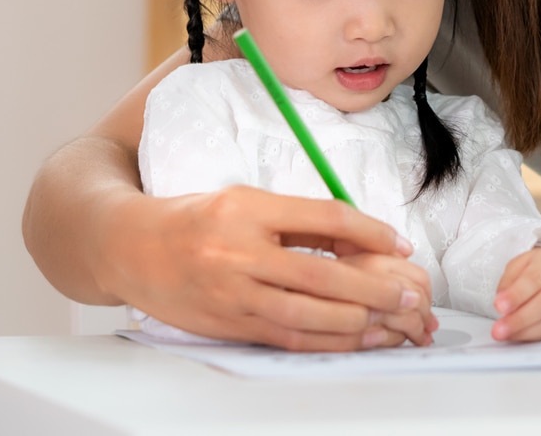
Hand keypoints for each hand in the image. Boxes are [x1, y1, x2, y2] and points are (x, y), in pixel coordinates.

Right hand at [100, 185, 437, 350]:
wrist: (131, 248)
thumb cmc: (195, 218)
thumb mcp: (245, 200)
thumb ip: (298, 219)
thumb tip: (358, 234)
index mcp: (246, 209)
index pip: (324, 218)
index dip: (369, 232)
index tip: (400, 242)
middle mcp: (237, 254)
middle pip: (320, 276)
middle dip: (373, 288)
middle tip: (409, 293)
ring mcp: (230, 295)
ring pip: (306, 316)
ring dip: (357, 321)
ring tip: (392, 319)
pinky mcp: (227, 326)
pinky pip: (286, 338)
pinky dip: (326, 341)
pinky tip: (355, 338)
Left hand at [490, 247, 540, 341]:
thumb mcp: (522, 263)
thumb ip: (509, 279)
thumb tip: (500, 300)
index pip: (534, 279)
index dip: (516, 294)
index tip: (499, 305)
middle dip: (519, 319)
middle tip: (499, 328)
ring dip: (525, 332)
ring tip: (505, 334)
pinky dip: (534, 338)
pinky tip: (518, 336)